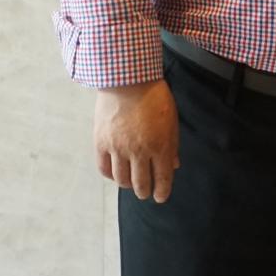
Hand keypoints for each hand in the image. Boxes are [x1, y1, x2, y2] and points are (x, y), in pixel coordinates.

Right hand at [94, 79, 179, 202]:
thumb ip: (172, 145)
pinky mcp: (101, 142)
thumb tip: (173, 166)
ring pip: (122, 180)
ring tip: (131, 183)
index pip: (162, 180)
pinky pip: (104, 168)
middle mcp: (138, 151)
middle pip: (141, 184)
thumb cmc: (154, 97)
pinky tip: (116, 173)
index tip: (160, 197)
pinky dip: (111, 175)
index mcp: (160, 146)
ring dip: (128, 186)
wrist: (127, 79)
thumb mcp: (171, 120)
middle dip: (145, 192)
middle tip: (146, 192)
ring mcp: (118, 148)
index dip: (162, 192)